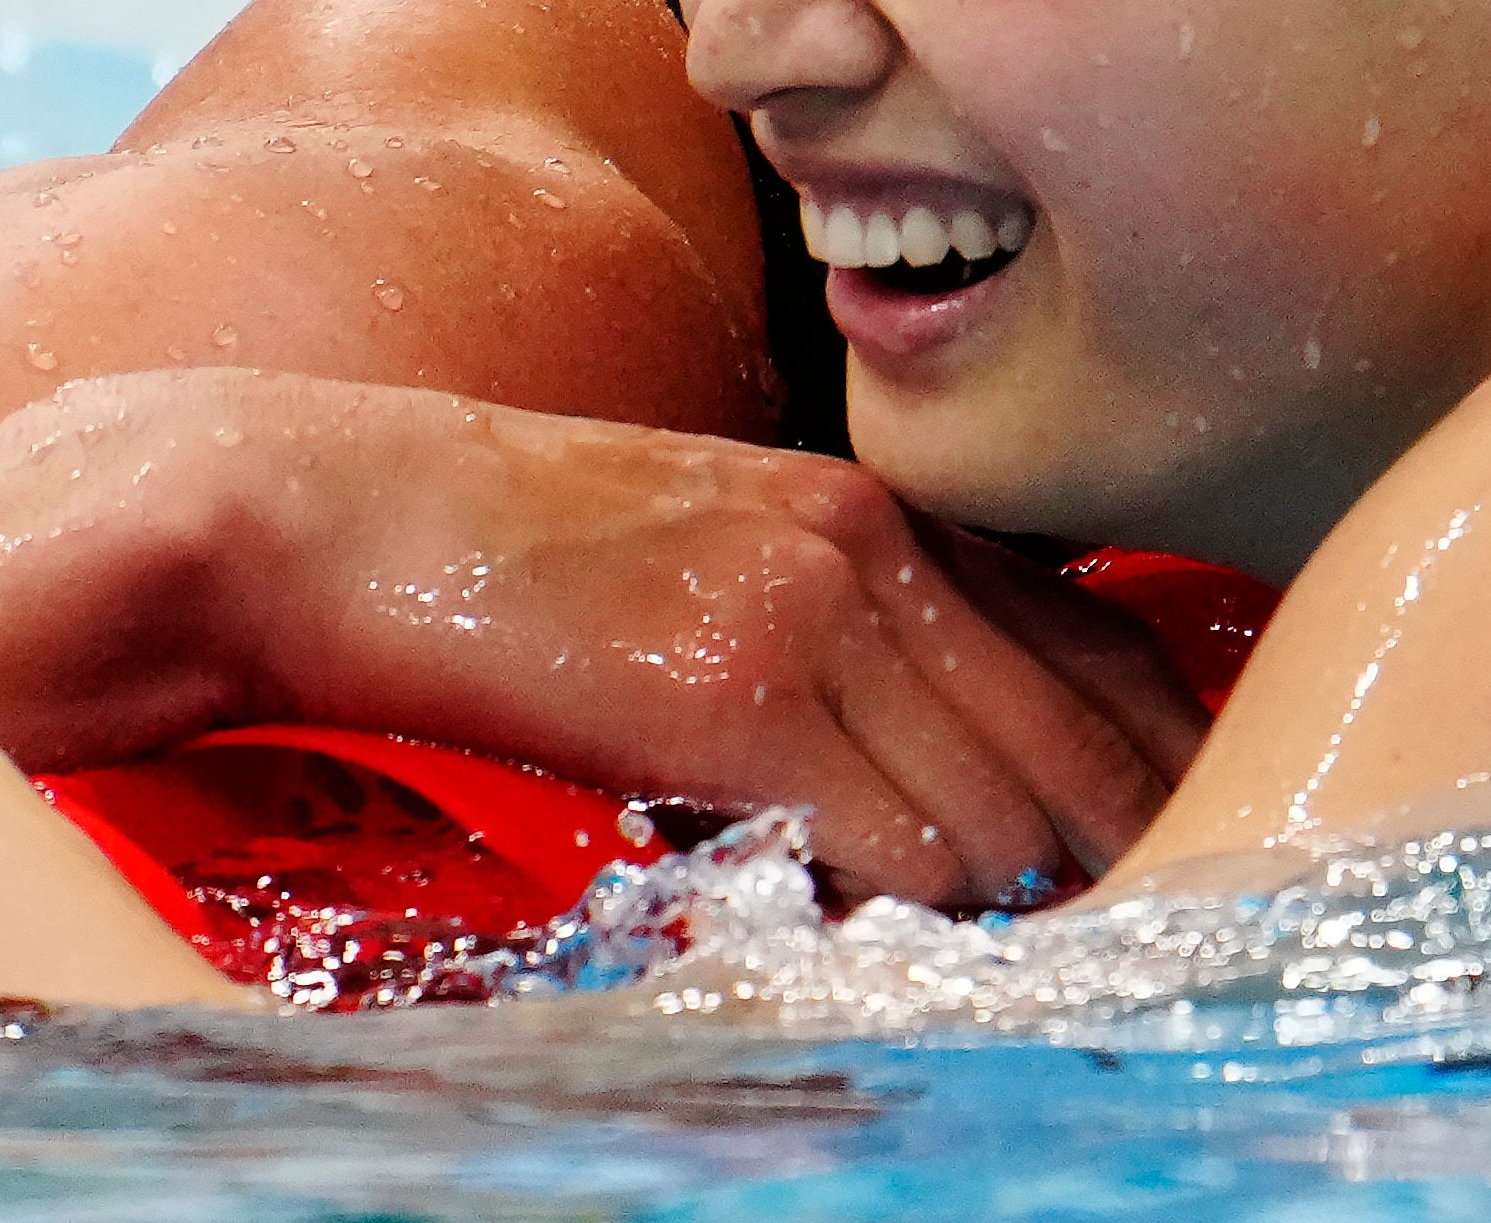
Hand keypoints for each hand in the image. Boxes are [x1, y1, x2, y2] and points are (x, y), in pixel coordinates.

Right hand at [198, 376, 1213, 908]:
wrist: (319, 511)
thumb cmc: (498, 558)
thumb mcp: (709, 555)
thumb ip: (842, 630)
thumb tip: (946, 784)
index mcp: (879, 511)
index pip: (1103, 654)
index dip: (1157, 772)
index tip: (1172, 859)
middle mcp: (871, 544)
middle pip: (1085, 744)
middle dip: (1123, 860)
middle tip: (1135, 951)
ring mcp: (807, 610)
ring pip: (1006, 815)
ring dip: (1016, 914)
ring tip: (1016, 978)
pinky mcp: (730, 693)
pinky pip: (900, 849)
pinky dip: (914, 924)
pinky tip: (891, 955)